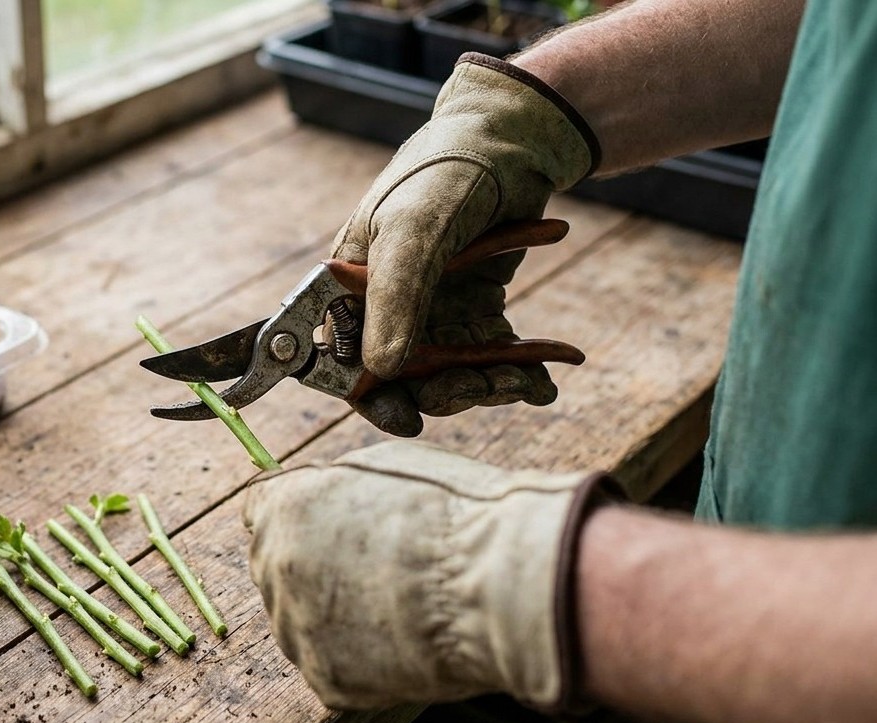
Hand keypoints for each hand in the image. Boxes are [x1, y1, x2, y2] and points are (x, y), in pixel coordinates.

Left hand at [242, 440, 608, 710]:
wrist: (496, 588)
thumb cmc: (456, 514)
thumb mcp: (387, 464)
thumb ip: (337, 483)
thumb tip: (324, 489)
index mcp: (284, 508)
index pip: (260, 510)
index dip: (295, 514)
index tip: (324, 523)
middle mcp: (276, 568)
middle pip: (276, 567)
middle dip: (313, 565)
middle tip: (375, 567)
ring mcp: (297, 629)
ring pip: (300, 620)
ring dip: (333, 613)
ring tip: (399, 604)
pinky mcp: (327, 680)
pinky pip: (332, 665)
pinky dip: (361, 657)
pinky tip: (404, 639)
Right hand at [332, 54, 598, 435]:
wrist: (515, 138)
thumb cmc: (446, 172)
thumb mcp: (414, 232)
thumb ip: (395, 301)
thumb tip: (381, 373)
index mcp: (349, 287)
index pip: (343, 360)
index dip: (371, 396)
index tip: (408, 420)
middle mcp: (385, 304)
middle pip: (401, 379)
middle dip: (443, 394)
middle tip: (482, 389)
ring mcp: (432, 309)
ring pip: (448, 375)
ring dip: (485, 387)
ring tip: (523, 380)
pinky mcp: (475, 308)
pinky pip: (489, 358)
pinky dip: (517, 373)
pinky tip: (544, 381)